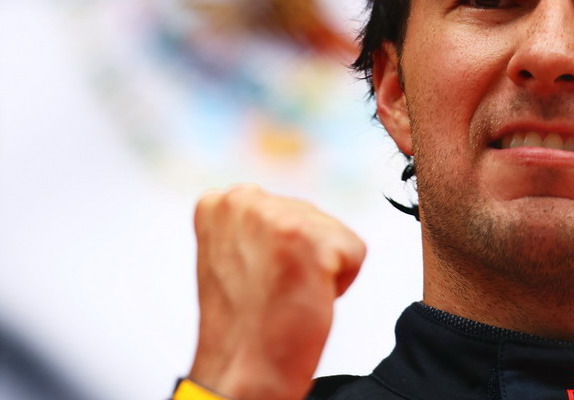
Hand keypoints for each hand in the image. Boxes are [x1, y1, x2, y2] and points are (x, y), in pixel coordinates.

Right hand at [188, 185, 366, 399]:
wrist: (243, 372)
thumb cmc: (244, 325)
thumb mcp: (233, 256)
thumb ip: (257, 225)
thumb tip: (293, 215)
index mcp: (219, 203)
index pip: (285, 209)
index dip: (282, 251)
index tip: (259, 279)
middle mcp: (243, 200)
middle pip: (312, 216)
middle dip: (304, 256)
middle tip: (275, 291)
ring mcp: (275, 217)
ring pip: (334, 233)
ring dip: (321, 269)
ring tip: (287, 296)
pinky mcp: (308, 238)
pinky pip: (354, 252)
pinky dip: (340, 283)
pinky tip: (304, 301)